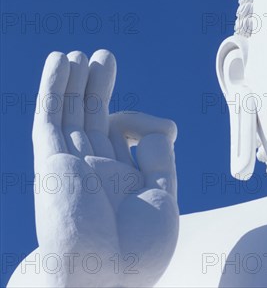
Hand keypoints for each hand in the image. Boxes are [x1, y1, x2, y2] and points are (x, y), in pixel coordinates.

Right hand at [32, 50, 178, 286]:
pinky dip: (54, 88)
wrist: (105, 278)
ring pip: (69, 112)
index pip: (125, 136)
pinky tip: (60, 61)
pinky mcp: (51, 161)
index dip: (142, 122)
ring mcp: (70, 164)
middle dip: (98, 87)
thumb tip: (163, 129)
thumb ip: (161, 160)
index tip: (164, 128)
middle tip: (103, 57)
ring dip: (74, 82)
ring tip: (80, 54)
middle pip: (92, 118)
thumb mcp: (163, 198)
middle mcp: (93, 170)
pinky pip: (49, 118)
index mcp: (121, 180)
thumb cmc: (138, 250)